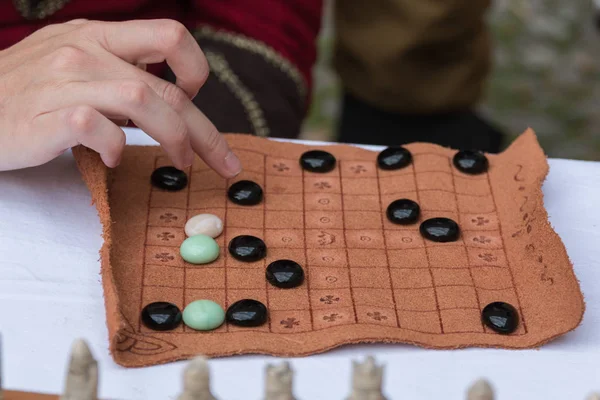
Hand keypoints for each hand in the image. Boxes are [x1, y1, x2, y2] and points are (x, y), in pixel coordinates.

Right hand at [0, 19, 241, 176]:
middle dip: (204, 129)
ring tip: (179, 162)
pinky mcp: (44, 115)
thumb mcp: (76, 62)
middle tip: (222, 161)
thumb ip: (121, 70)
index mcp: (98, 35)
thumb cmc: (29, 91)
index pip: (170, 33)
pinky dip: (115, 145)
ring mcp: (63, 81)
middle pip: (166, 85)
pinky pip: (95, 126)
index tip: (192, 100)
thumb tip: (171, 97)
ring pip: (142, 98)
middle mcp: (85, 51)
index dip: (195, 69)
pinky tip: (114, 157)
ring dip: (173, 136)